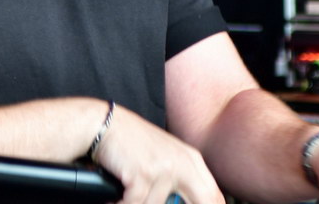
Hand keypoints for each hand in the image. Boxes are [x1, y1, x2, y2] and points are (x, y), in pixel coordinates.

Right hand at [94, 104, 224, 203]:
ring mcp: (164, 168)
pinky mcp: (144, 173)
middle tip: (154, 200)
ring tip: (128, 195)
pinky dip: (122, 203)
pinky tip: (116, 197)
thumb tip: (184, 202)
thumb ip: (181, 179)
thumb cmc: (130, 140)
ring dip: (138, 203)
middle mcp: (182, 162)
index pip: (214, 197)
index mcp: (191, 158)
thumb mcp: (164, 155)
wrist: (104, 123)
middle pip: (204, 201)